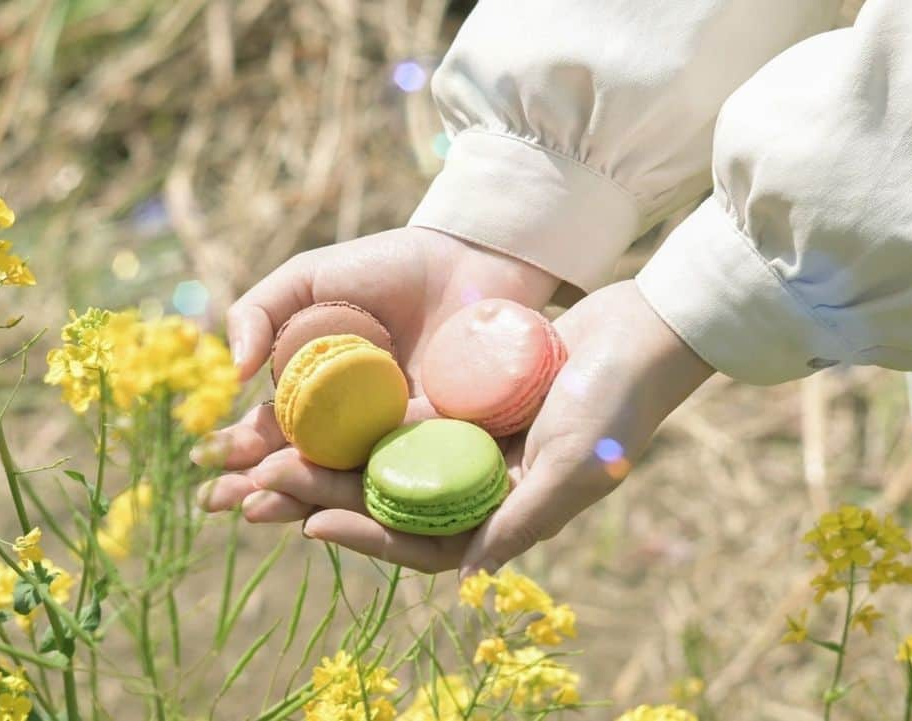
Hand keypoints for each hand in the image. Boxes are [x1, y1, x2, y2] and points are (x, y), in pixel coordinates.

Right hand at [193, 227, 558, 519]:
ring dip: (298, 499)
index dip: (236, 449)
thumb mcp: (308, 279)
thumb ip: (259, 313)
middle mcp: (350, 427)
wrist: (469, 260)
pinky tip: (328, 504)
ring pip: (342, 483)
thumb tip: (231, 370)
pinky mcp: (439, 447)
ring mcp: (392, 441)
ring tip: (261, 507)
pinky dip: (365, 495)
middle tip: (220, 501)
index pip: (270, 432)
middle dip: (257, 485)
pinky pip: (399, 476)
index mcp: (315, 394)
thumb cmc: (387, 266)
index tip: (204, 463)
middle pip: (299, 468)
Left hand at [204, 279, 713, 576]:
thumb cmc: (616, 404)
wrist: (639, 334)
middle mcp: (484, 487)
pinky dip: (365, 417)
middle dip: (334, 495)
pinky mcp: (467, 406)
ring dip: (338, 458)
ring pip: (390, 462)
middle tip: (272, 482)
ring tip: (279, 449)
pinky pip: (405, 418)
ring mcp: (473, 445)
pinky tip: (322, 406)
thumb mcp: (574, 468)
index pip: (429, 545)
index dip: (371, 540)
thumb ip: (522, 521)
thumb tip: (468, 573)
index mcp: (509, 515)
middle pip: (396, 504)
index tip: (315, 521)